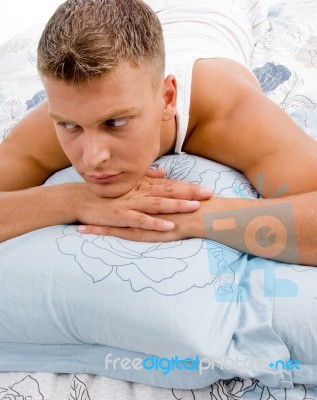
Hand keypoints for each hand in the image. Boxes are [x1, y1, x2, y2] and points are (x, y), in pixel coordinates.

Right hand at [75, 170, 211, 233]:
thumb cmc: (104, 192)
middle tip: (209, 194)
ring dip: (176, 205)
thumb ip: (146, 177)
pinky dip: (156, 223)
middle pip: (168, 192)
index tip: (206, 189)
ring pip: (157, 204)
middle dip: (189, 193)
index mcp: (141, 185)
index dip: (188, 187)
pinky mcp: (121, 216)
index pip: (169, 185)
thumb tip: (164, 172)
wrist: (78, 199)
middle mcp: (138, 192)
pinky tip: (169, 226)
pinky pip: (141, 220)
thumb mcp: (126, 184)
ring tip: (195, 207)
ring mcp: (130, 204)